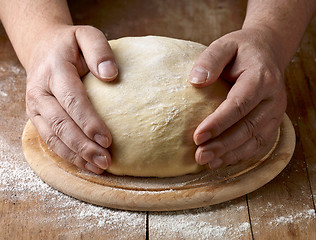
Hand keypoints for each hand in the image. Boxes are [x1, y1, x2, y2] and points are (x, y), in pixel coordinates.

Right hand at [26, 25, 117, 173]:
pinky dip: (68, 155)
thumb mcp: (86, 35)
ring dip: (76, 156)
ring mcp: (35, 107)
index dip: (89, 122)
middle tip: (106, 160)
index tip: (107, 139)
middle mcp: (40, 92)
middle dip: (84, 146)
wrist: (43, 49)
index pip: (72, 100)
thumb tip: (110, 75)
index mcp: (54, 71)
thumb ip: (99, 50)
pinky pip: (51, 140)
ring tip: (99, 167)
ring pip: (54, 138)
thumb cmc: (70, 45)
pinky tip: (85, 163)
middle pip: (61, 124)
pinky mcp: (37, 118)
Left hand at [190, 27, 286, 168]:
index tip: (197, 136)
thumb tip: (195, 81)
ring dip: (231, 154)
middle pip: (248, 127)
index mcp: (261, 78)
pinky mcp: (272, 121)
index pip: (239, 105)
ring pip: (255, 140)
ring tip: (208, 163)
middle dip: (223, 145)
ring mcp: (275, 112)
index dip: (218, 123)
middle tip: (199, 156)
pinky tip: (222, 161)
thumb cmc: (242, 49)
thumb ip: (210, 59)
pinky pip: (259, 143)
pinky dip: (241, 155)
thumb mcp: (225, 45)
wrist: (267, 51)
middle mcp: (273, 98)